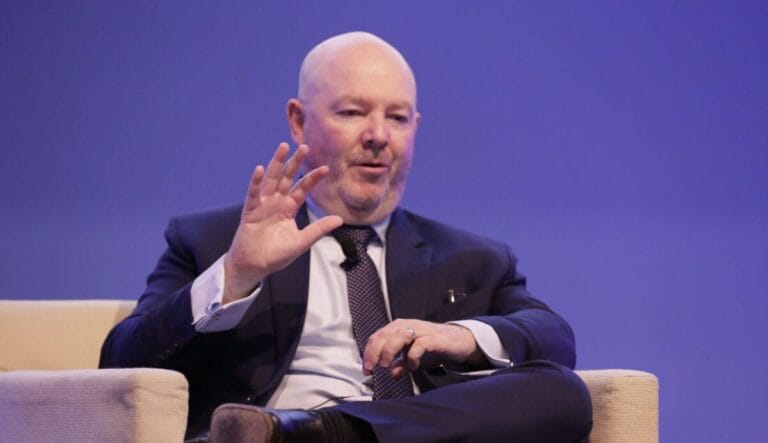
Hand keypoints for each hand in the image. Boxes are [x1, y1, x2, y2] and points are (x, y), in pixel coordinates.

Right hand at [222, 143, 342, 303]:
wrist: (255, 266)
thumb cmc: (276, 255)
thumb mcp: (302, 242)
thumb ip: (318, 229)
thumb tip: (340, 219)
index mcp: (289, 208)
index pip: (303, 188)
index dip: (313, 178)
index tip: (326, 168)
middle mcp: (276, 202)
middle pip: (287, 178)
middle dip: (295, 162)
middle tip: (305, 147)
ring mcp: (263, 205)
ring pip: (271, 180)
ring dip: (276, 163)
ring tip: (283, 147)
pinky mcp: (250, 211)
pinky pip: (253, 194)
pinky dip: (256, 182)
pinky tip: (260, 169)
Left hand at [361, 319, 486, 377]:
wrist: (459, 341)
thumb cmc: (434, 346)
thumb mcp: (414, 357)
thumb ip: (402, 364)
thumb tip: (392, 374)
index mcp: (400, 328)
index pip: (378, 336)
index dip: (369, 352)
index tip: (366, 369)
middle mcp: (409, 325)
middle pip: (385, 334)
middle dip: (375, 351)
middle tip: (372, 368)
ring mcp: (422, 330)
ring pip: (400, 334)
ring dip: (389, 350)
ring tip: (386, 365)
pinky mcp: (435, 338)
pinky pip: (420, 344)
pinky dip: (412, 355)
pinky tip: (412, 365)